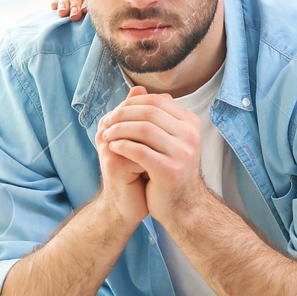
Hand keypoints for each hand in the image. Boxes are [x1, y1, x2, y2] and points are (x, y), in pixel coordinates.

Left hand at [99, 91, 206, 227]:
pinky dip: (122, 145)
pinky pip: (139, 150)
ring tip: (106, 135)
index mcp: (190, 123)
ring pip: (143, 128)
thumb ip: (152, 115)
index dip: (131, 103)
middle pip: (149, 111)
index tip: (114, 112)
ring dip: (119, 129)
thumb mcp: (165, 139)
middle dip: (122, 114)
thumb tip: (136, 89)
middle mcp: (190, 135)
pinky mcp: (169, 170)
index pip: (157, 101)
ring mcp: (182, 153)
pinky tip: (112, 147)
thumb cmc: (169, 170)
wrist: (182, 206)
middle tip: (106, 122)